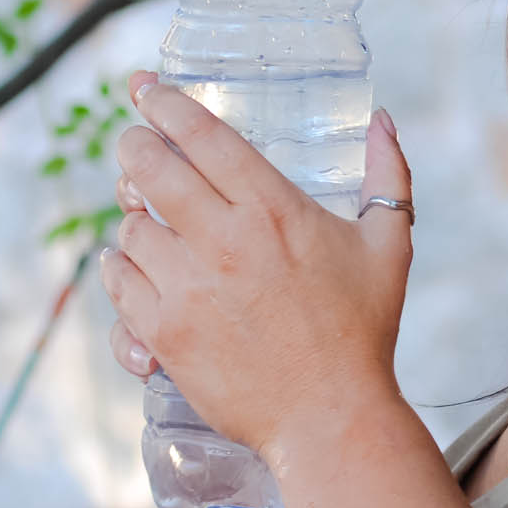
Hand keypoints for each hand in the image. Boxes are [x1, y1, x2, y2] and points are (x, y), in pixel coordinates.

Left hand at [99, 71, 414, 453]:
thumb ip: (388, 176)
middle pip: (150, 167)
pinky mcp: (164, 332)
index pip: (202, 135)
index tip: (145, 90)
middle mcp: (224, 240)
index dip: (166, 103)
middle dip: (133, 145)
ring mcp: (188, 287)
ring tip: (146, 215)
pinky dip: (120, 265)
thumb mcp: (389, 245)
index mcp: (273, 209)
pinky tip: (132, 261)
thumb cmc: (361, 332)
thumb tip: (385, 122)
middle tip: (133, 143)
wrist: (330, 417)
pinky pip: (119, 280)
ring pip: (130, 225)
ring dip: (133, 214)